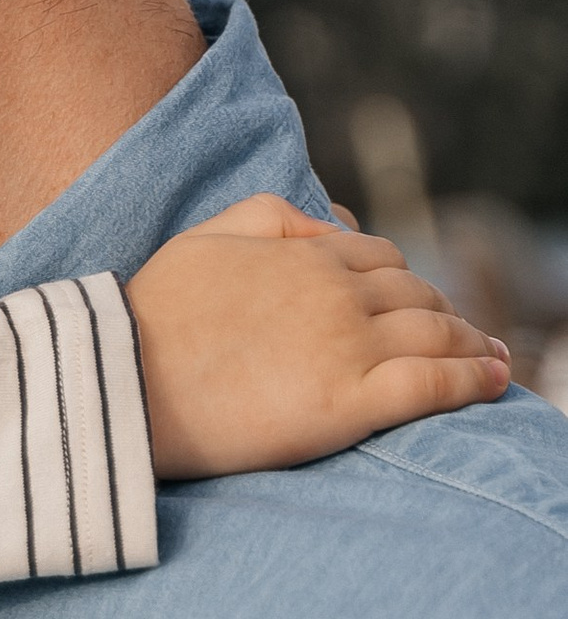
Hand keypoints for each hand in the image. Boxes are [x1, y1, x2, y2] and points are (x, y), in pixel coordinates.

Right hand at [129, 193, 508, 482]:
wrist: (123, 384)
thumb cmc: (151, 316)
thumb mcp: (204, 238)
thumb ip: (271, 215)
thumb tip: (336, 223)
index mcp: (306, 256)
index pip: (381, 259)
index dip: (405, 282)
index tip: (416, 304)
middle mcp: (337, 295)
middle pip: (419, 296)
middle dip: (445, 313)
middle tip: (460, 337)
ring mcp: (348, 348)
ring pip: (438, 334)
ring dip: (474, 344)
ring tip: (492, 359)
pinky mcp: (350, 403)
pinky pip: (434, 384)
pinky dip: (475, 380)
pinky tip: (496, 382)